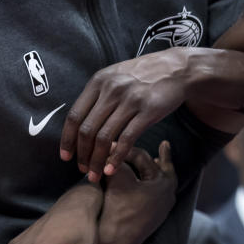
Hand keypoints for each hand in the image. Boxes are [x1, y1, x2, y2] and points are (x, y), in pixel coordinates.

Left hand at [60, 49, 192, 181]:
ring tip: (96, 175)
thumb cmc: (145, 75)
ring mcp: (130, 100)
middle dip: (82, 155)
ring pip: (104, 137)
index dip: (67, 140)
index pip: (75, 116)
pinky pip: (127, 139)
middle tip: (83, 170)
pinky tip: (112, 168)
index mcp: (99, 81)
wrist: (178, 69)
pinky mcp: (148, 111)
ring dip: (97, 161)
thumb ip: (99, 95)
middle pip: (88, 129)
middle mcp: (112, 90)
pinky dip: (117, 157)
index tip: (65, 157)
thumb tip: (81, 122)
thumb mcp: (116, 76)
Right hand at [91, 141, 177, 243]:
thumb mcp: (116, 179)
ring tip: (157, 160)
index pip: (143, 157)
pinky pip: (156, 195)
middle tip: (165, 144)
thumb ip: (119, 160)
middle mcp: (168, 196)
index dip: (126, 149)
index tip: (118, 143)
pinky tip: (145, 182)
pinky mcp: (154, 218)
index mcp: (163, 183)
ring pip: (161, 182)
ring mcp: (162, 208)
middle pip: (162, 169)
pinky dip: (151, 185)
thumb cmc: (115, 209)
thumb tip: (115, 147)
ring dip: (155, 171)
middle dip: (160, 157)